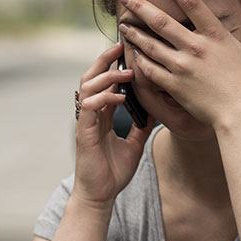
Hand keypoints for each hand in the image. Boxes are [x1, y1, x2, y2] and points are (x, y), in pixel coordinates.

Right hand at [72, 42, 155, 207]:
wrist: (101, 195)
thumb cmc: (113, 172)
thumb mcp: (135, 144)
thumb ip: (141, 126)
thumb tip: (156, 111)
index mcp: (101, 115)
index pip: (105, 82)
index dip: (114, 65)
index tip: (129, 50)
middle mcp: (91, 115)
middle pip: (92, 77)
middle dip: (105, 60)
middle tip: (122, 46)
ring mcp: (86, 122)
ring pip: (87, 88)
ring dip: (106, 77)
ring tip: (126, 72)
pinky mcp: (84, 133)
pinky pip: (90, 108)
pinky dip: (104, 98)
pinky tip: (120, 96)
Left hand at [117, 0, 240, 128]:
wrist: (239, 113)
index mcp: (215, 35)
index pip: (192, 3)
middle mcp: (196, 47)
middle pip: (162, 22)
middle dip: (141, 7)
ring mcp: (183, 66)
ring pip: (151, 45)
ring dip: (134, 34)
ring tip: (122, 24)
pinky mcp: (174, 84)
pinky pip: (150, 70)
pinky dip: (139, 60)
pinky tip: (131, 53)